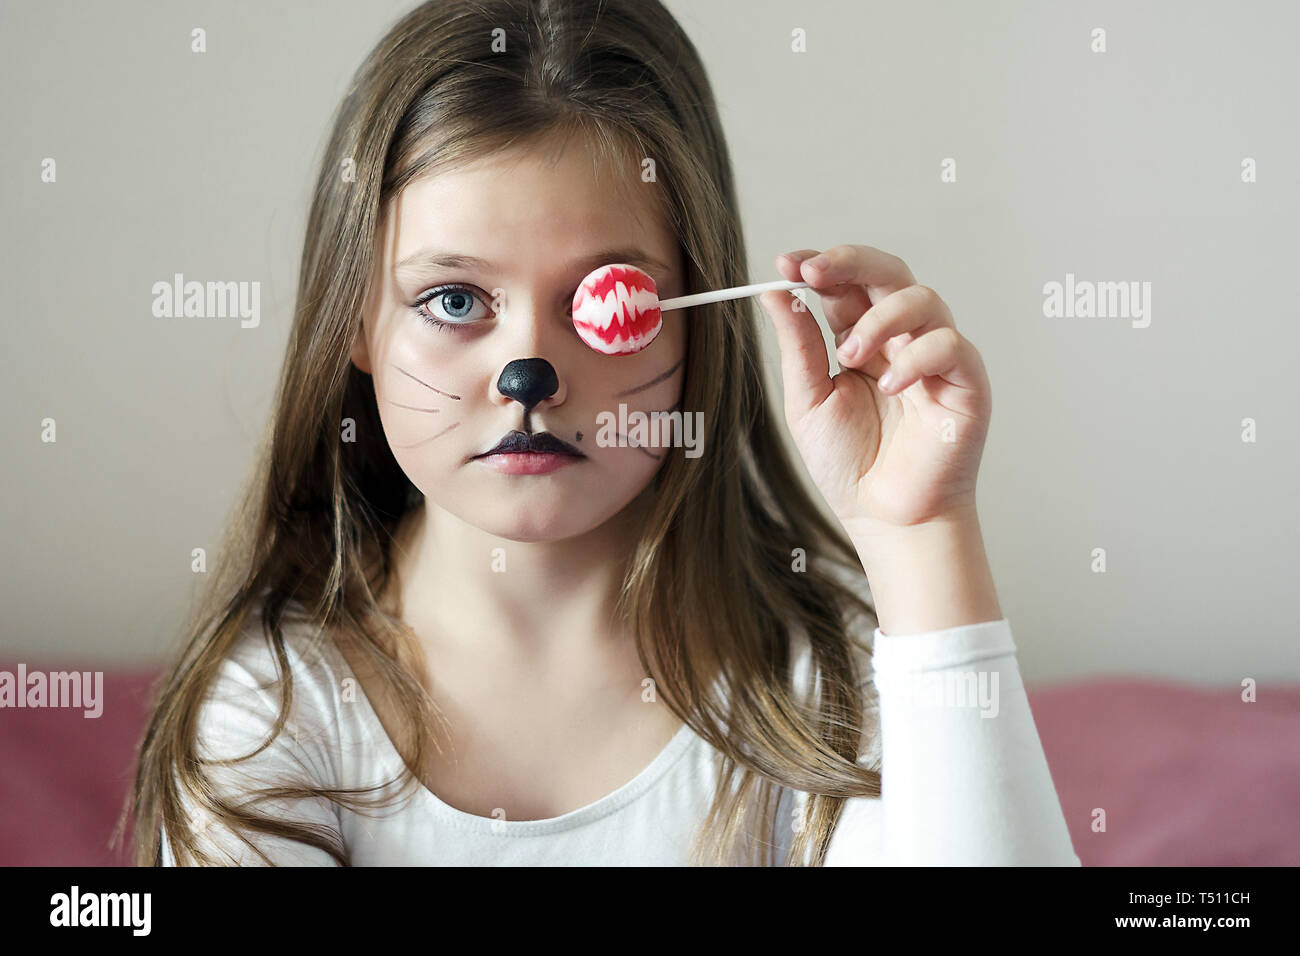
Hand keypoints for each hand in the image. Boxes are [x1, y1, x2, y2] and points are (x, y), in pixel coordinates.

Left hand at [758, 244, 992, 537]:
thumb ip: (798, 345)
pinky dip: (916, 358)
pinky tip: (890, 387)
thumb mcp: (809, 400)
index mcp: (860, 338)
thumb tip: (773, 292)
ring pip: (922, 298)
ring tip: (849, 356)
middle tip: (812, 273)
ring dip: (879, 318)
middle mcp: (901, 339)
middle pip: (887, 272)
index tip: (787, 264)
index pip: (845, 284)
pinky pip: (950, 346)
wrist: (885, 518)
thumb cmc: (850, 464)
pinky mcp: (966, 382)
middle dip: (848, 262)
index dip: (819, 266)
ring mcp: (936, 357)